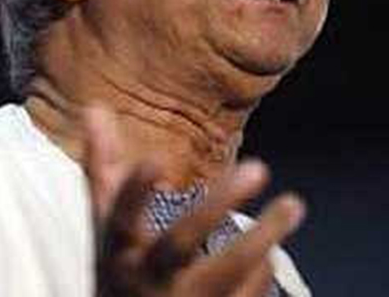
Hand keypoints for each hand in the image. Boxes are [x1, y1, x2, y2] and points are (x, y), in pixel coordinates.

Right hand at [83, 107, 304, 296]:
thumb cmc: (121, 272)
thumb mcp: (107, 227)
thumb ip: (103, 169)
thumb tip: (94, 108)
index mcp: (117, 254)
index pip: (119, 220)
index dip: (134, 192)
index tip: (155, 160)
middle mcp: (147, 281)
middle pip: (179, 243)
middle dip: (216, 205)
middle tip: (258, 166)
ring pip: (227, 271)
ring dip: (263, 236)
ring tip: (294, 203)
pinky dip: (261, 272)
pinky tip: (270, 251)